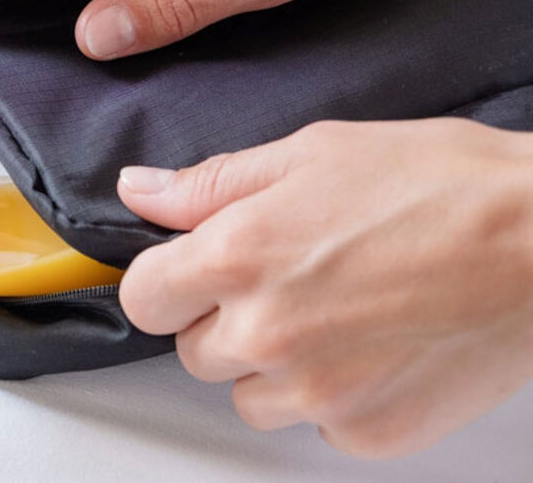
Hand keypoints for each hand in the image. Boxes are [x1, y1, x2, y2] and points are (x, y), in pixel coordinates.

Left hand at [115, 119, 532, 457]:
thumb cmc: (442, 185)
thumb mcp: (312, 154)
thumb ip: (211, 184)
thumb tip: (140, 189)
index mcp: (238, 255)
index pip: (143, 297)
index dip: (167, 280)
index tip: (196, 270)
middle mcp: (265, 331)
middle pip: (192, 350)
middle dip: (225, 318)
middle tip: (290, 280)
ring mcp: (316, 390)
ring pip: (248, 396)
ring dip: (274, 364)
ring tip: (338, 313)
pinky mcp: (368, 430)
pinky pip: (317, 423)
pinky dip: (335, 395)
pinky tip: (378, 345)